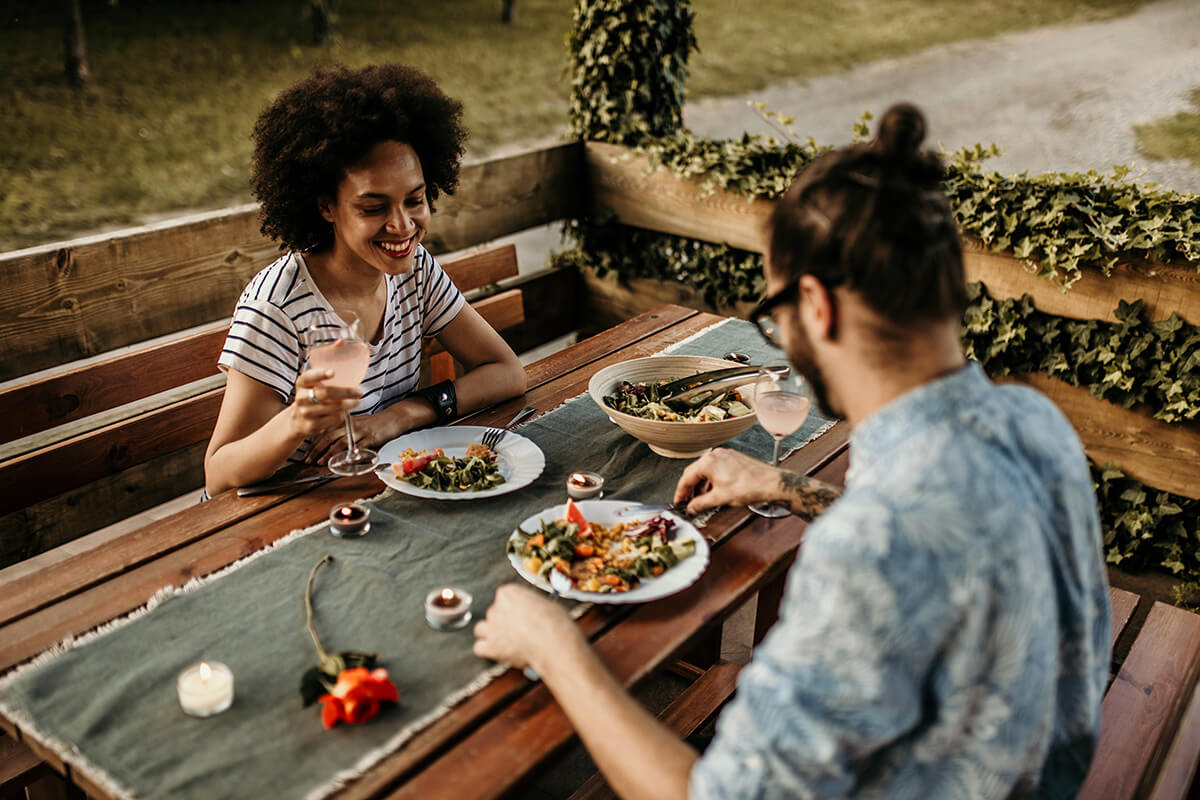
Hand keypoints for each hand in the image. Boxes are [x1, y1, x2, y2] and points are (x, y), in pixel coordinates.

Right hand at [288, 368, 359, 440]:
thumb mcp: (311, 386)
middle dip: (346, 392)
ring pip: (334, 407)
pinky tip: (343, 412)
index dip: (320, 374)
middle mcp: (302, 398)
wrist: (297, 421)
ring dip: (349, 404)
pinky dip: (342, 415)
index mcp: (302, 384)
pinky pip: (334, 418)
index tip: (332, 372)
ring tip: (355, 402)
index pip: (308, 377)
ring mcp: (306, 413)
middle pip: (326, 393)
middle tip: (358, 393)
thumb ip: (324, 380)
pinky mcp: (313, 425)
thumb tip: (352, 375)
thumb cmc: (310, 399)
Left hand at [305, 398, 426, 463]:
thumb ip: (344, 430)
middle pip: (328, 437)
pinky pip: (355, 449)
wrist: (394, 419)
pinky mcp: (369, 439)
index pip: (324, 431)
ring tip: (319, 462)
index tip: (306, 452)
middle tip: (307, 459)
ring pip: (339, 443)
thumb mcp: (357, 422)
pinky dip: (346, 456)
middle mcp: (350, 425)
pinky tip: (340, 462)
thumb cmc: (375, 422)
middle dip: (316, 449)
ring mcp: (359, 432)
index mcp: (345, 420)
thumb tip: (330, 442)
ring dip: (327, 454)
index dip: (313, 442)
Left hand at [474, 584, 581, 670]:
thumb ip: (532, 606)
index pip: (503, 597)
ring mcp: (492, 627)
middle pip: (493, 613)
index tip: (520, 614)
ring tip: (505, 640)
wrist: (553, 642)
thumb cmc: (555, 623)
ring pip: (481, 629)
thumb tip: (533, 612)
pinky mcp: (491, 647)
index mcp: (508, 593)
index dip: (512, 608)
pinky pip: (479, 648)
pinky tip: (498, 651)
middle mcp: (496, 608)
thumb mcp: (546, 604)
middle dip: (503, 621)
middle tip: (517, 630)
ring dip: (491, 634)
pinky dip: (487, 650)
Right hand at [674, 447, 785, 513]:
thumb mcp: (719, 499)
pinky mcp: (733, 459)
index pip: (686, 478)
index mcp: (708, 462)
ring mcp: (725, 455)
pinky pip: (716, 469)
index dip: (680, 492)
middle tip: (687, 501)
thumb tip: (691, 507)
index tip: (678, 501)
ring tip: (701, 499)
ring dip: (701, 485)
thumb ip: (700, 504)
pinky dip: (712, 480)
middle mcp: (715, 455)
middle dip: (690, 488)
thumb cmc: (749, 487)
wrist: (770, 483)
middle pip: (695, 472)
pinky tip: (714, 491)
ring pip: (706, 471)